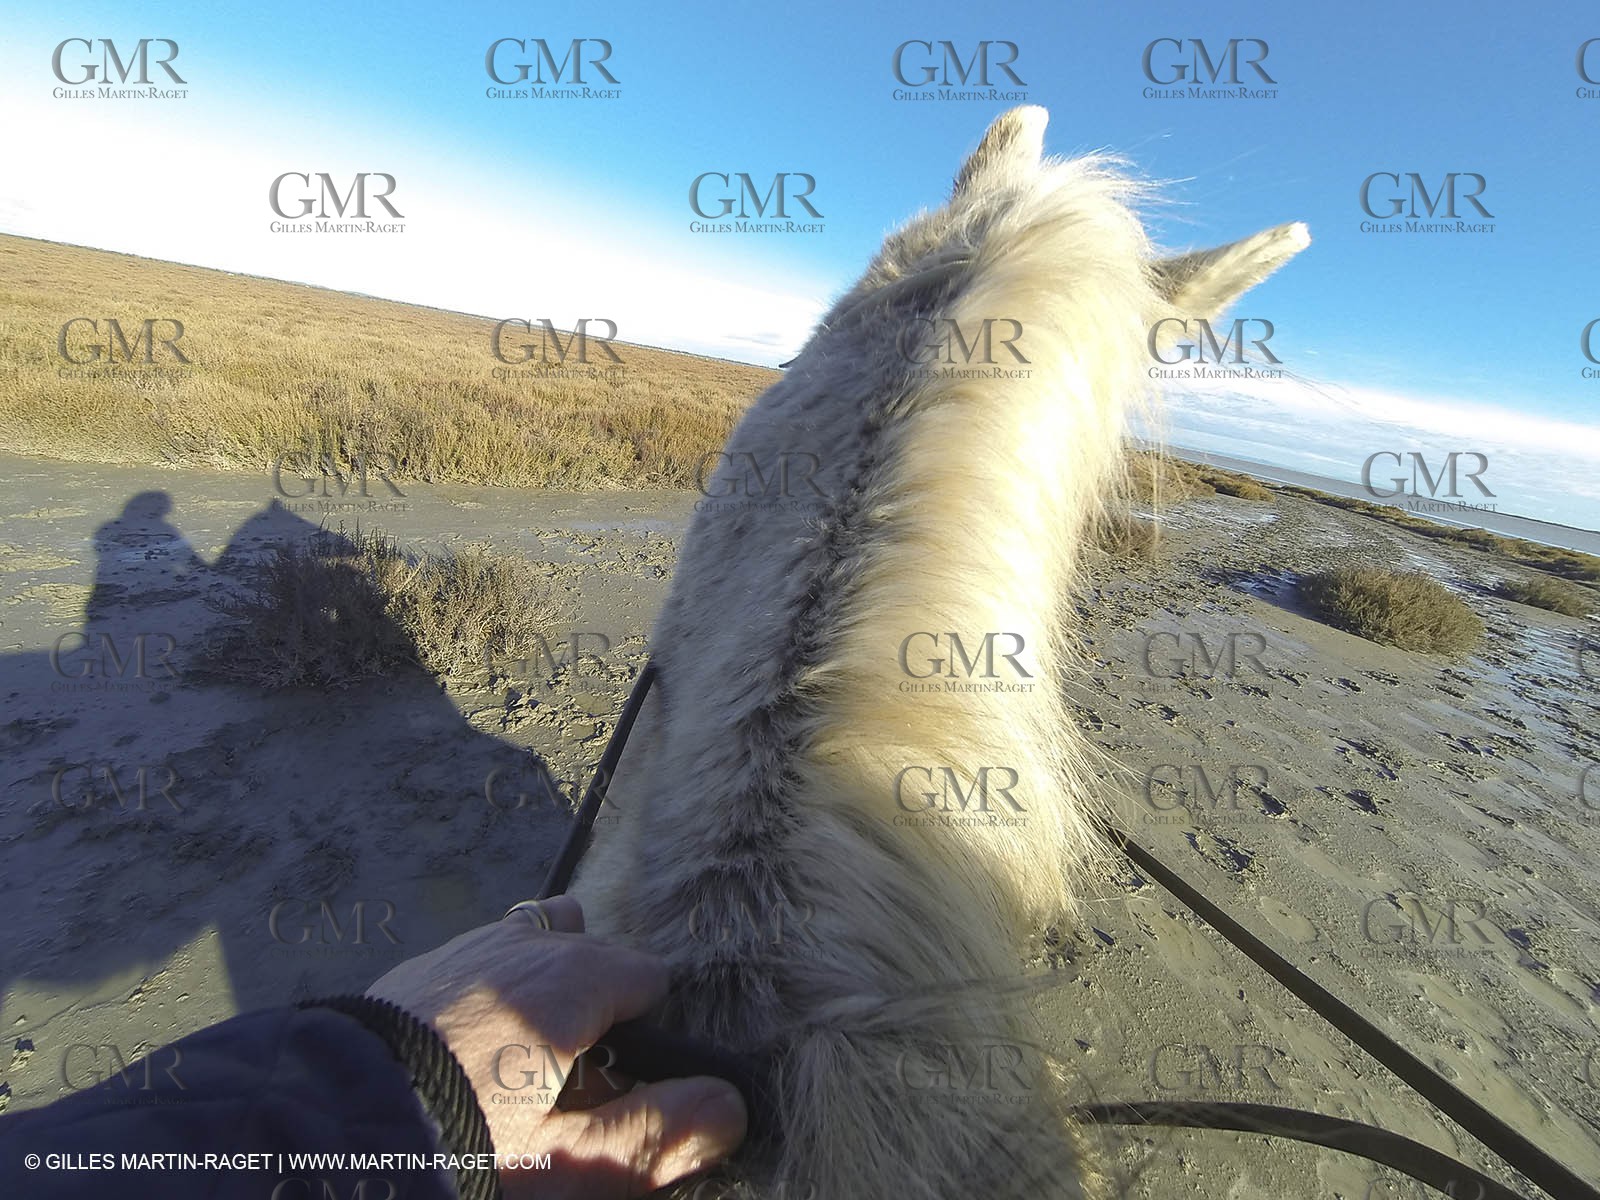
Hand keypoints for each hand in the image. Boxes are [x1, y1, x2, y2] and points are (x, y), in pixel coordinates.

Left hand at [368, 895, 746, 1198]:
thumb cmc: (460, 1149)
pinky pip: (486, 953)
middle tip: (578, 1084)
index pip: (650, 976)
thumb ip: (653, 1133)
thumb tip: (730, 1108)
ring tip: (532, 1055)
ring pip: (538, 937)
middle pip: (596, 949)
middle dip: (602, 1004)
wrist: (327, 1138)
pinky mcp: (420, 965)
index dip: (653, 1035)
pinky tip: (476, 1047)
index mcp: (569, 981)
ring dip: (550, 980)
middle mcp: (522, 946)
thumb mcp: (565, 1163)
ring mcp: (467, 947)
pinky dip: (500, 984)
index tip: (629, 1088)